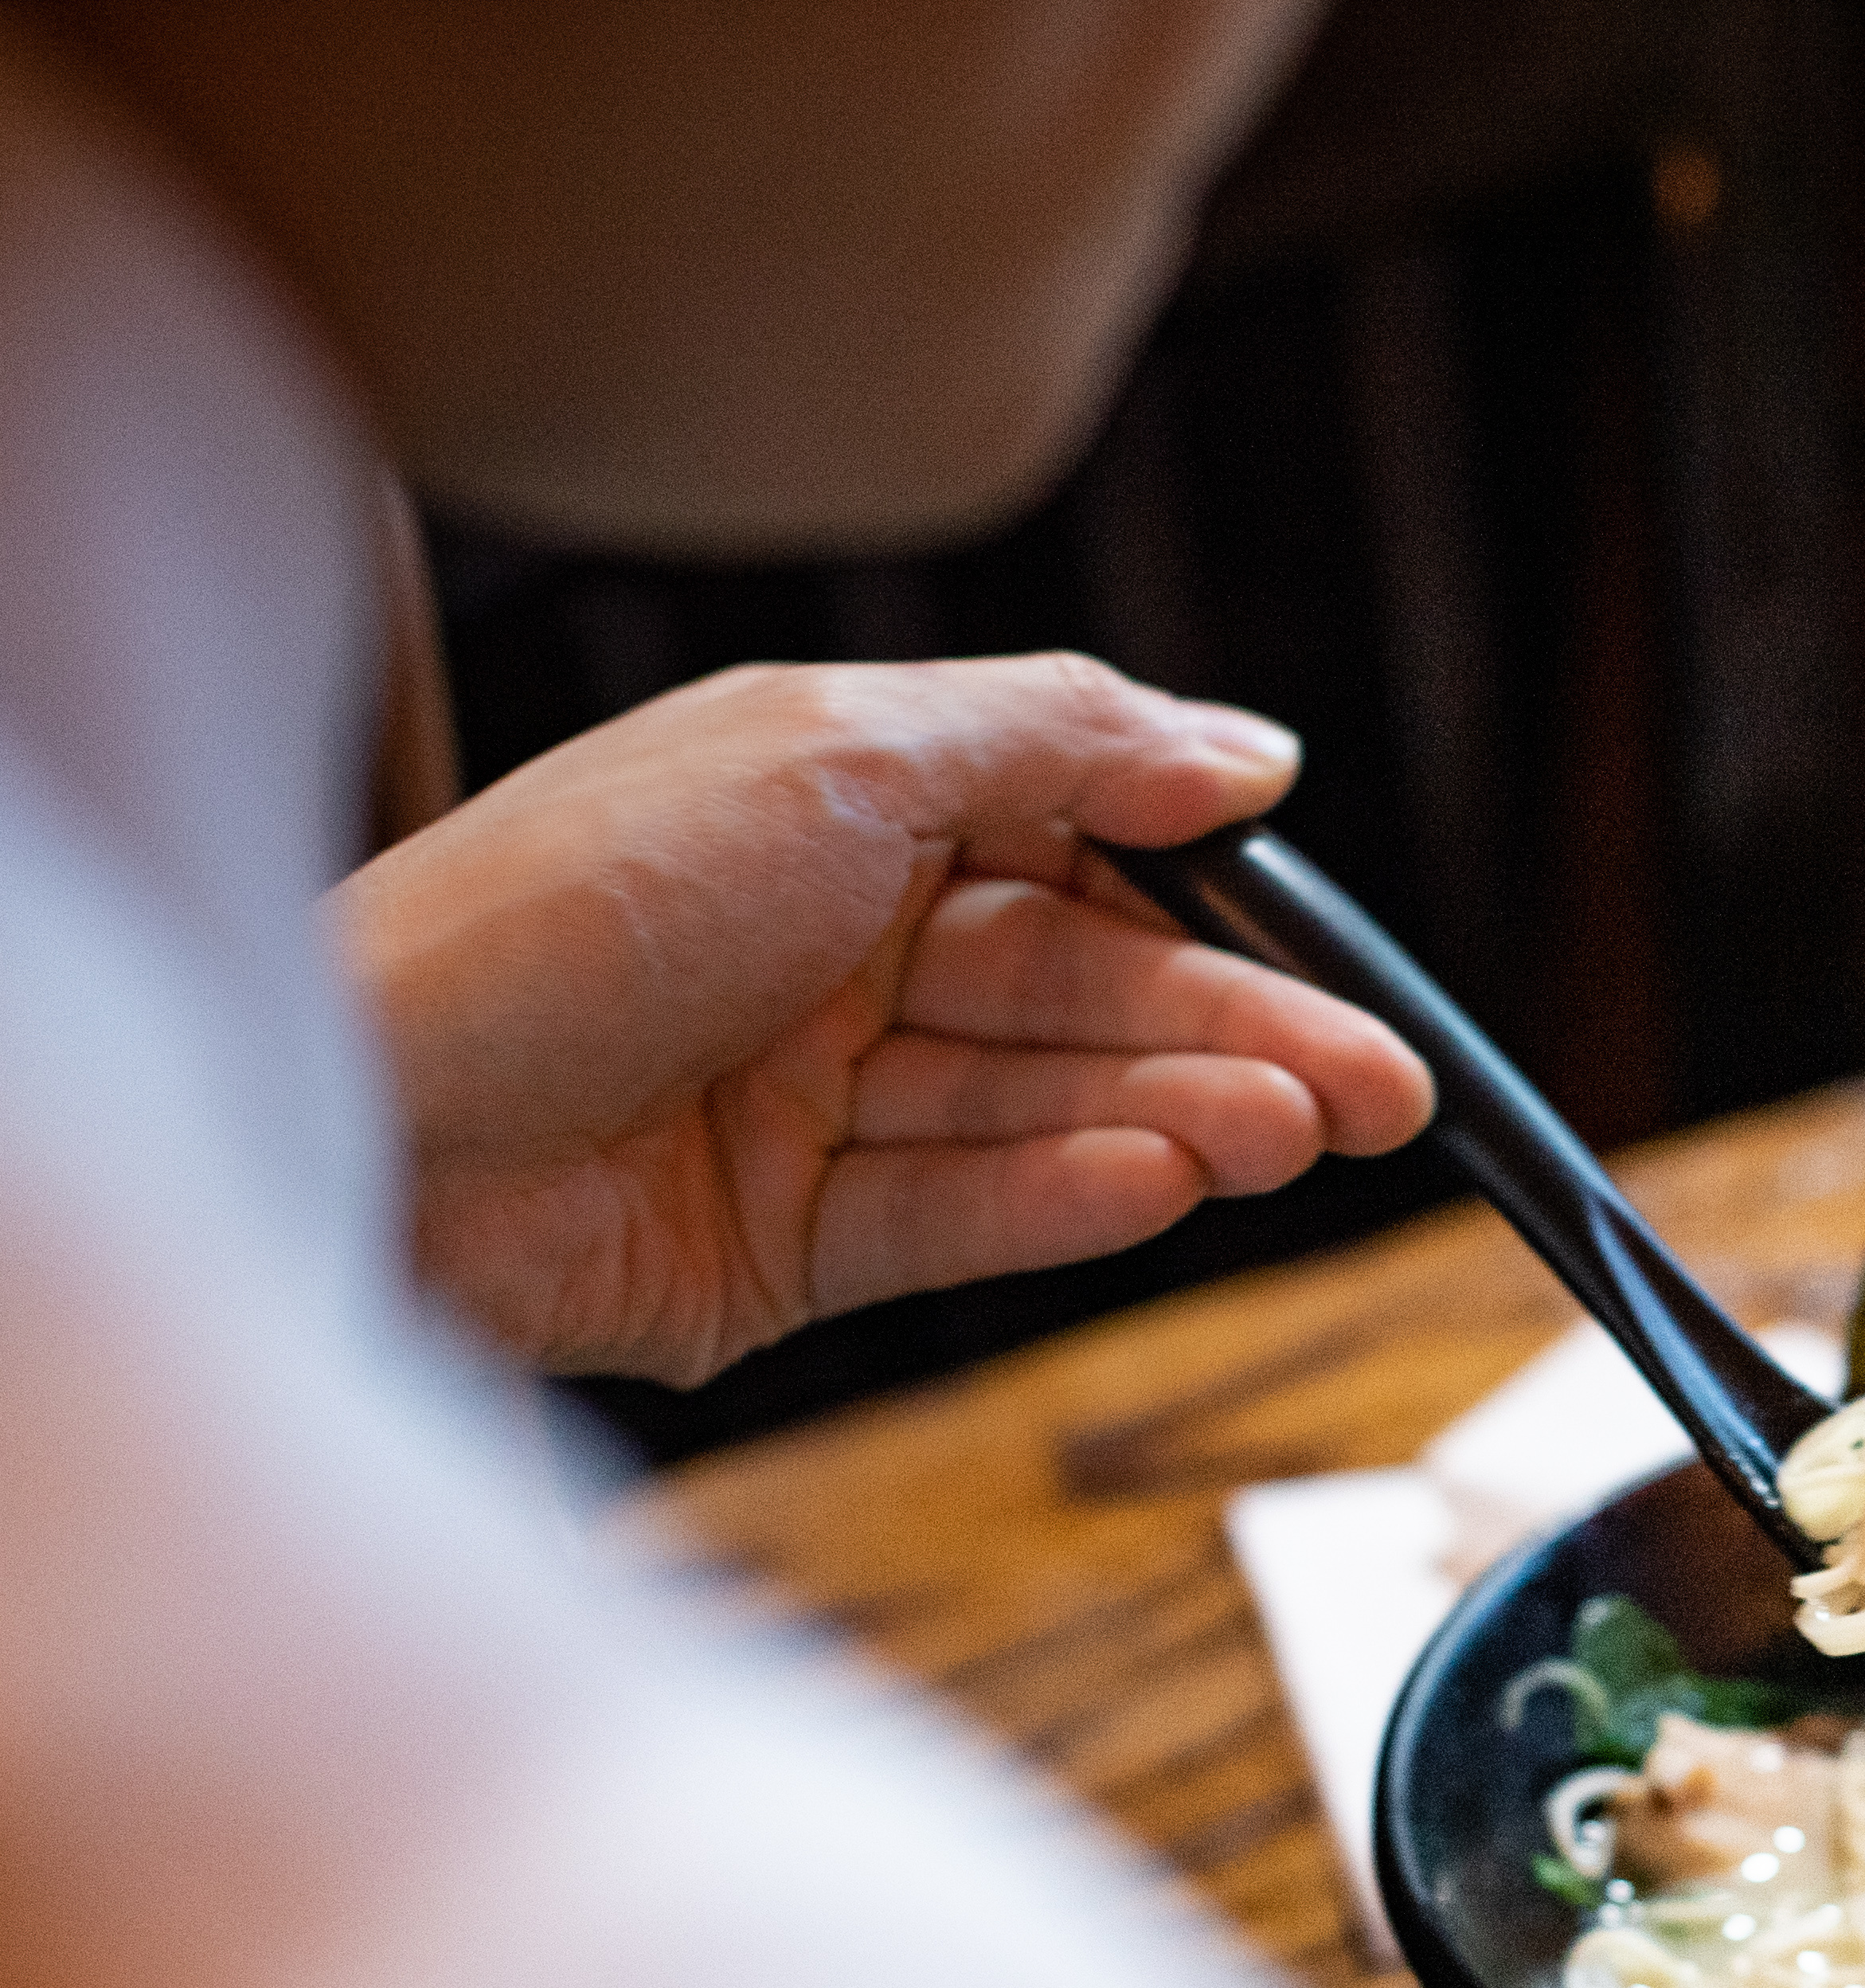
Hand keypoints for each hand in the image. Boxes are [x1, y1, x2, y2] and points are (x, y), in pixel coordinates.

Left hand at [339, 654, 1432, 1381]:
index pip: (1078, 843)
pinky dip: (1067, 1200)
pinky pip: (959, 1216)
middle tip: (1378, 1088)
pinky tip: (1166, 1183)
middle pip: (1082, 990)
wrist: (363, 1115)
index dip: (1213, 895)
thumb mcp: (835, 753)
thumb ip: (1059, 741)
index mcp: (833, 805)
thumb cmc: (558, 905)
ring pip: (1041, 1108)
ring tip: (1291, 1135)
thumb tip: (1249, 748)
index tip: (1338, 949)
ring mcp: (805, 1102)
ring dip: (1177, 1116)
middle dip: (1238, 1034)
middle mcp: (826, 946)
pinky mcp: (782, 1246)